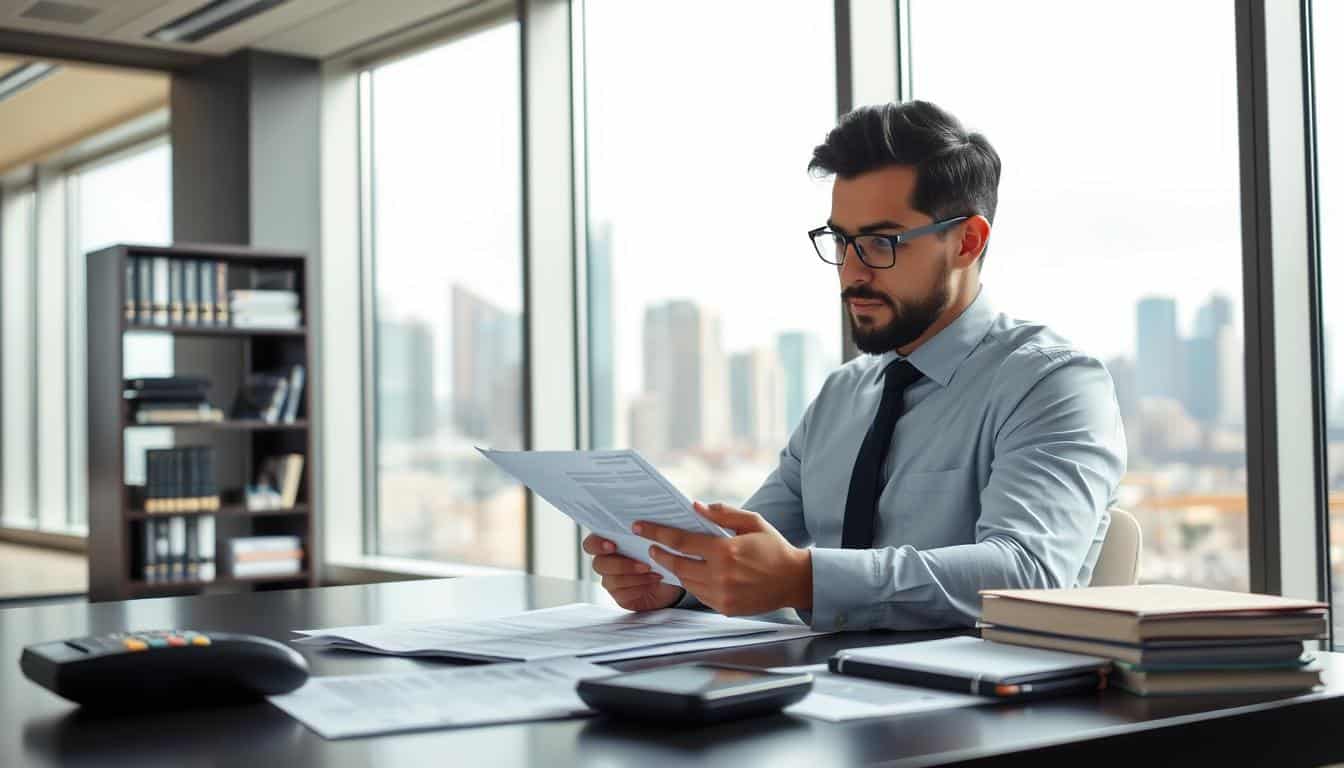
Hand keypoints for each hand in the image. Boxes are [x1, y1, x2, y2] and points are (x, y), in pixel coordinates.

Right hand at [582, 533, 684, 611]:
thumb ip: (641, 534)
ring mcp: (611, 580)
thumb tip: (641, 527)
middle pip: (599, 564)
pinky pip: (623, 593)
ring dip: (636, 576)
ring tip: (655, 572)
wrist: (670, 577)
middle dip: (622, 565)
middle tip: (644, 565)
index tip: (613, 545)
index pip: (591, 544)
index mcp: (608, 544)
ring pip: (613, 580)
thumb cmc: (659, 554)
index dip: (597, 545)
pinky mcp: (619, 595)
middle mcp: (606, 562)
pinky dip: (640, 587)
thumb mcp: (653, 541)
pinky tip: (653, 581)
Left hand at [635, 501, 812, 615]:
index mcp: (725, 550)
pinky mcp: (724, 608)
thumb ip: (723, 513)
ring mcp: (721, 594)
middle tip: (651, 546)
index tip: (640, 527)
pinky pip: (698, 594)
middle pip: (677, 564)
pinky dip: (691, 582)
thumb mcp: (753, 522)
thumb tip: (695, 506)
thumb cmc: (773, 547)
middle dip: (659, 553)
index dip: (657, 532)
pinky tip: (690, 573)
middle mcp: (720, 575)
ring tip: (668, 558)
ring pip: (686, 581)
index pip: (681, 540)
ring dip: (674, 569)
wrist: (794, 581)